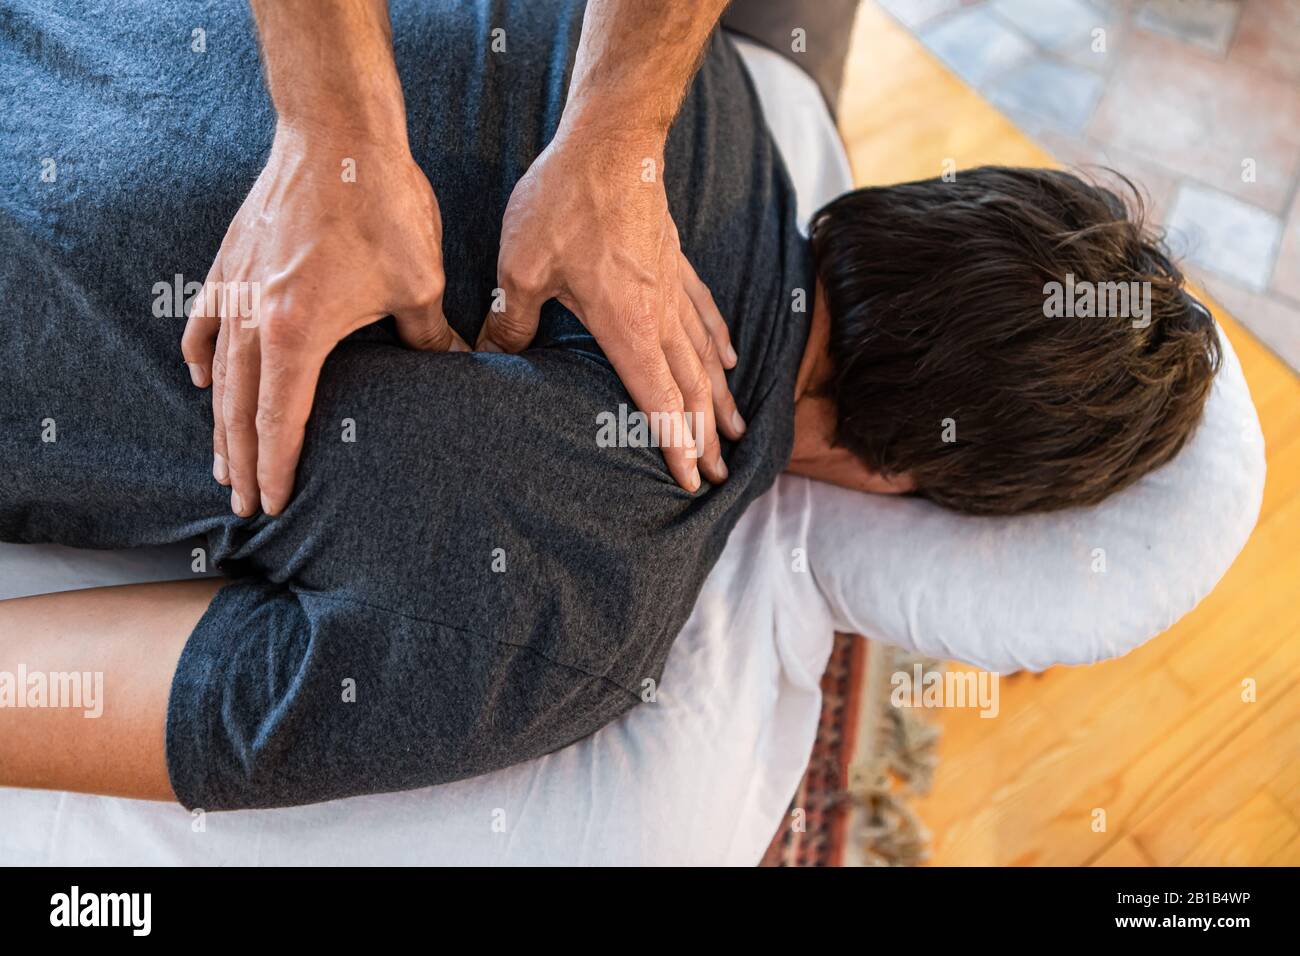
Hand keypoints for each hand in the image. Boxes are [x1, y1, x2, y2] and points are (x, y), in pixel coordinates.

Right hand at [182, 126, 466, 516]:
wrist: (335, 130)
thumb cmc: (381, 204)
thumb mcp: (418, 281)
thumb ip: (428, 336)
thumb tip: (452, 365)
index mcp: (298, 334)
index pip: (282, 420)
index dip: (278, 466)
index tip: (273, 504)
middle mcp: (255, 318)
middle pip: (240, 408)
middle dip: (243, 460)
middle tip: (241, 504)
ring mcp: (236, 289)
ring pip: (219, 373)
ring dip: (220, 421)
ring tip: (222, 461)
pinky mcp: (231, 261)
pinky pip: (206, 321)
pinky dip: (202, 353)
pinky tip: (200, 376)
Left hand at [478, 127, 743, 491]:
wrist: (611, 140)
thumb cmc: (565, 202)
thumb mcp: (520, 267)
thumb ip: (510, 320)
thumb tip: (486, 354)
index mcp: (627, 328)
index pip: (658, 402)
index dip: (675, 446)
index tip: (691, 483)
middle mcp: (660, 316)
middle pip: (691, 389)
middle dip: (705, 438)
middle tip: (720, 476)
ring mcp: (673, 288)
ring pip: (705, 357)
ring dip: (720, 399)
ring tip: (735, 433)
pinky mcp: (674, 262)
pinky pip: (704, 312)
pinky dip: (718, 341)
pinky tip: (728, 357)